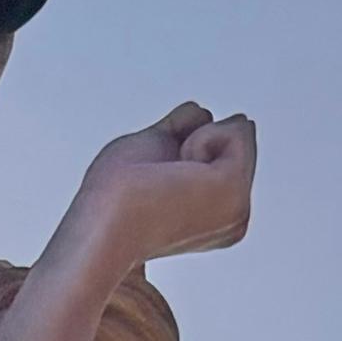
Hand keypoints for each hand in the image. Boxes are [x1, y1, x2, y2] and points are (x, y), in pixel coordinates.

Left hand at [64, 104, 256, 269]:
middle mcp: (229, 219)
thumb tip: (202, 113)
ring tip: (167, 179)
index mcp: (210, 216)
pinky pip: (237, 130)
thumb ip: (178, 133)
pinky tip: (180, 173)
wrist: (102, 227)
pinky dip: (201, 139)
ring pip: (237, 132)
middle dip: (190, 138)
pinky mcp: (239, 193)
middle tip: (159, 178)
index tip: (153, 180)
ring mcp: (237, 210)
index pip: (213, 147)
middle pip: (228, 137)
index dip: (179, 142)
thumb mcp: (150, 148)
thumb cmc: (111, 199)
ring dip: (192, 141)